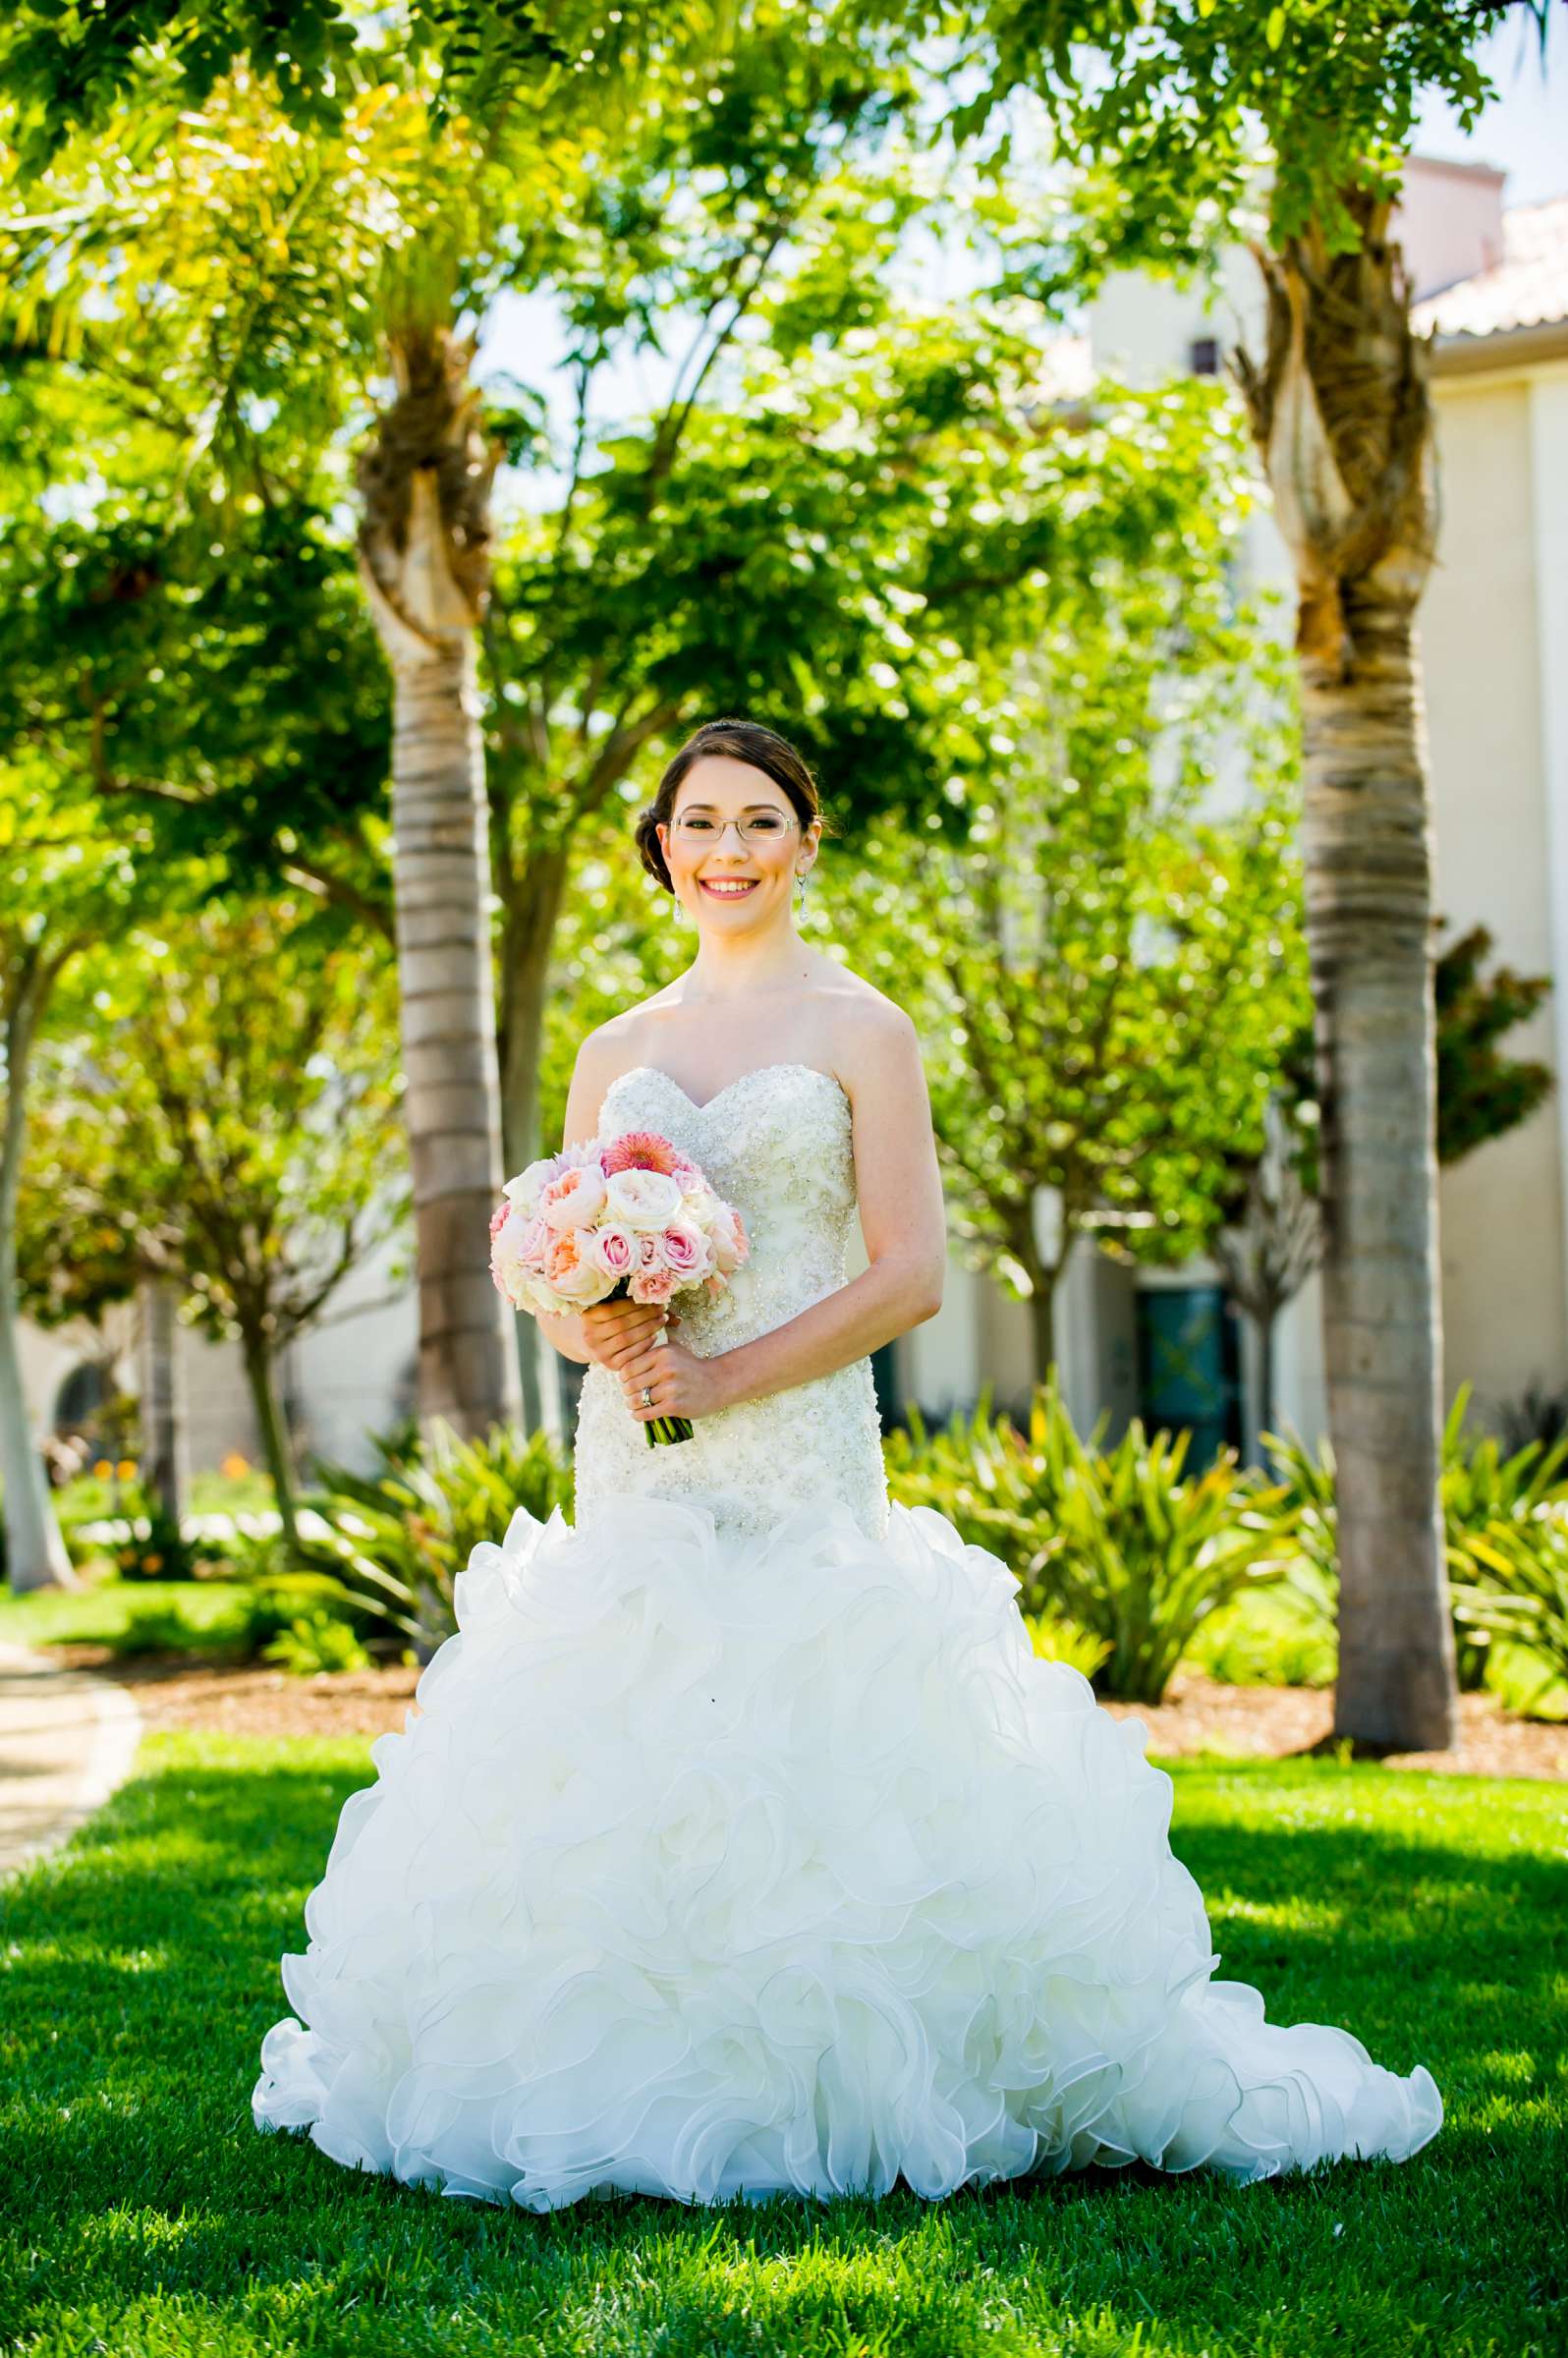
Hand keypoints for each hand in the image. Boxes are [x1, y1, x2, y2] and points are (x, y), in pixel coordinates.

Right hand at [579, 1297, 676, 1374]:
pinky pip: (629, 1354)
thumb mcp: (616, 1312)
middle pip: (621, 1323)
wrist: (598, 1346)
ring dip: (647, 1328)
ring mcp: (599, 1352)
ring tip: (662, 1320)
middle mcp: (590, 1335)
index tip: (654, 1299)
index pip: (613, 1308)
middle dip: (645, 1315)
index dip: (635, 1304)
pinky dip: (644, 1344)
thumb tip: (664, 1303)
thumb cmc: (612, 1323)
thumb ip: (635, 1306)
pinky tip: (655, 1336)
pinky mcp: (609, 1365)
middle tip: (661, 1309)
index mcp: (588, 1317)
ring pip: (626, 1338)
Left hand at [616, 1324, 731, 1425]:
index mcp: (662, 1353)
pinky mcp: (675, 1405)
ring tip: (632, 1405)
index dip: (623, 1377)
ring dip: (631, 1404)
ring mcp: (671, 1388)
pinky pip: (648, 1413)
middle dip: (626, 1392)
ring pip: (638, 1400)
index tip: (625, 1381)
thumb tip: (628, 1351)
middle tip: (628, 1395)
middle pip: (631, 1384)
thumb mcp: (675, 1349)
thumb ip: (653, 1347)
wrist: (718, 1382)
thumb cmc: (692, 1366)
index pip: (629, 1367)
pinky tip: (637, 1415)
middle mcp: (666, 1369)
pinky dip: (639, 1415)